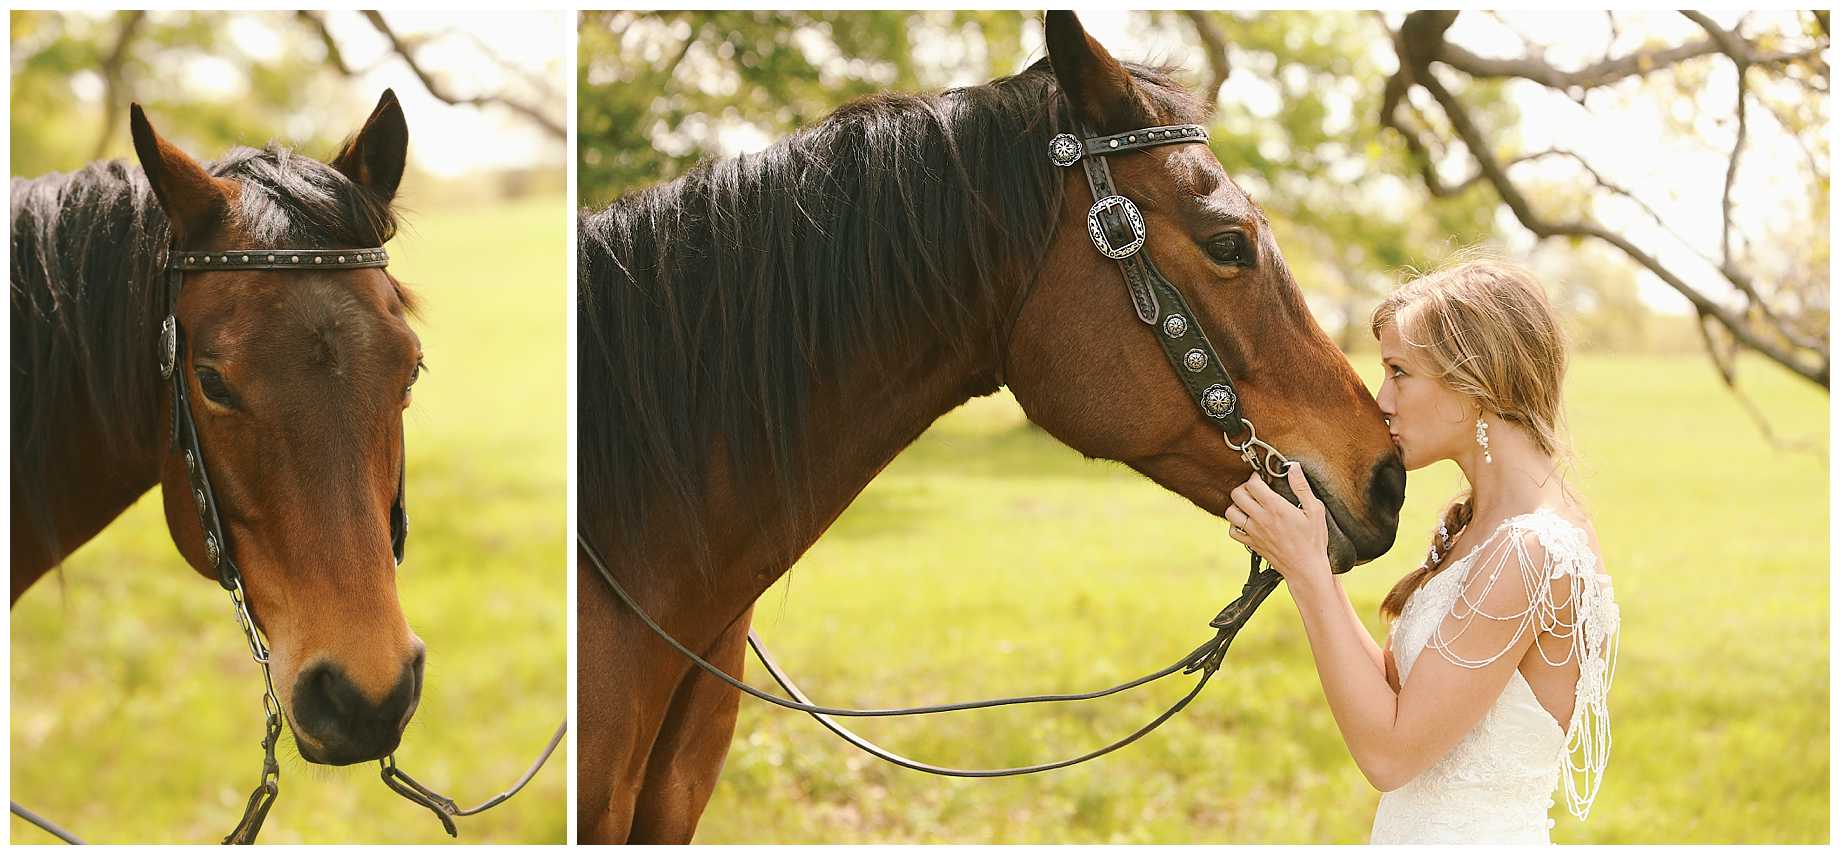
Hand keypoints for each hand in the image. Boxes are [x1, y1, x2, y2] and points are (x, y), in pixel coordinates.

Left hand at [1225, 465, 1332, 586]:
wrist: (1306, 568)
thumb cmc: (1314, 540)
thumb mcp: (1315, 510)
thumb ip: (1301, 487)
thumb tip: (1293, 467)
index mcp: (1275, 508)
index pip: (1252, 484)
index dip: (1256, 477)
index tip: (1263, 478)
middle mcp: (1260, 519)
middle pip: (1237, 495)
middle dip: (1244, 487)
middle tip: (1255, 489)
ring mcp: (1254, 532)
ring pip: (1231, 512)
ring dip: (1237, 505)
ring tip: (1249, 504)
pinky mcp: (1251, 544)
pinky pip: (1233, 532)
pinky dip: (1235, 524)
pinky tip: (1247, 522)